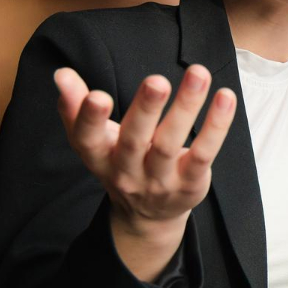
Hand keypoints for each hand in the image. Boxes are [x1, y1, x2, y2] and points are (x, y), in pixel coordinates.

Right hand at [53, 63, 236, 236]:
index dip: (89, 119)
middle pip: (134, 140)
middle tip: (157, 81)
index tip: (97, 96)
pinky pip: (204, 154)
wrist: (148, 214)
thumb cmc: (119, 161)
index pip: (88, 139)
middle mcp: (127, 171)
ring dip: (186, 107)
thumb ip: (76, 106)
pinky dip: (216, 127)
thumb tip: (61, 74)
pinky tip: (225, 97)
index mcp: (99, 156)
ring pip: (170, 143)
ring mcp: (159, 180)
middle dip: (145, 110)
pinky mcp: (189, 183)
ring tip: (198, 74)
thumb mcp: (94, 140)